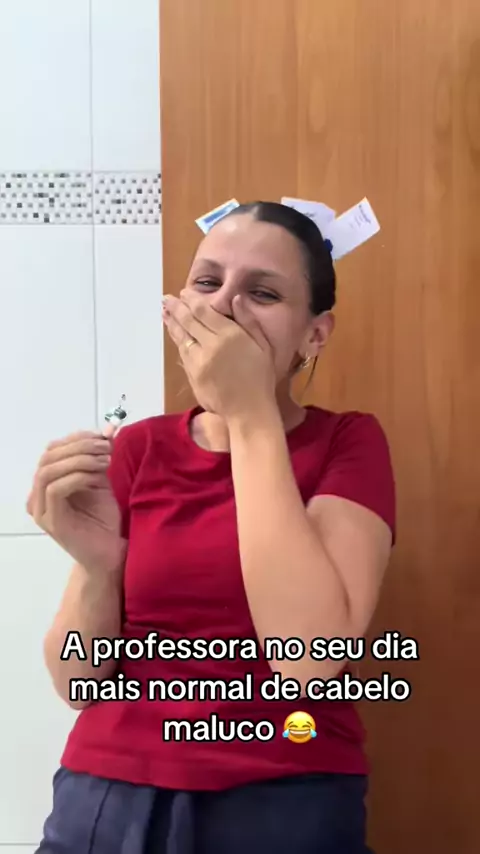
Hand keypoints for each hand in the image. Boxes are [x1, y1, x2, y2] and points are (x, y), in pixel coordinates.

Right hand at [27, 431, 125, 573]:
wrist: (108, 553)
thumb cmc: (102, 520)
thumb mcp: (100, 482)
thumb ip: (97, 459)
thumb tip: (106, 431)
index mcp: (47, 484)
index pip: (53, 451)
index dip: (76, 438)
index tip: (102, 436)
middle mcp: (38, 496)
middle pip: (48, 458)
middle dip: (79, 446)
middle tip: (105, 447)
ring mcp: (41, 509)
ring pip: (48, 471)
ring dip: (79, 460)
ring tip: (104, 460)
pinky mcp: (50, 521)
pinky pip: (55, 489)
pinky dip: (77, 477)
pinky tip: (97, 478)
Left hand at [163, 289, 276, 420]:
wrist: (249, 410)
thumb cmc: (261, 378)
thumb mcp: (263, 346)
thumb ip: (249, 321)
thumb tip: (236, 298)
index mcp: (230, 335)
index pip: (204, 311)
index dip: (191, 300)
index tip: (184, 292)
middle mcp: (211, 345)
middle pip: (188, 321)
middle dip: (176, 308)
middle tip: (166, 298)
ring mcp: (199, 361)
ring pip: (182, 337)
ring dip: (172, 323)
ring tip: (164, 312)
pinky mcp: (192, 375)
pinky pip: (183, 353)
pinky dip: (177, 341)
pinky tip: (175, 334)